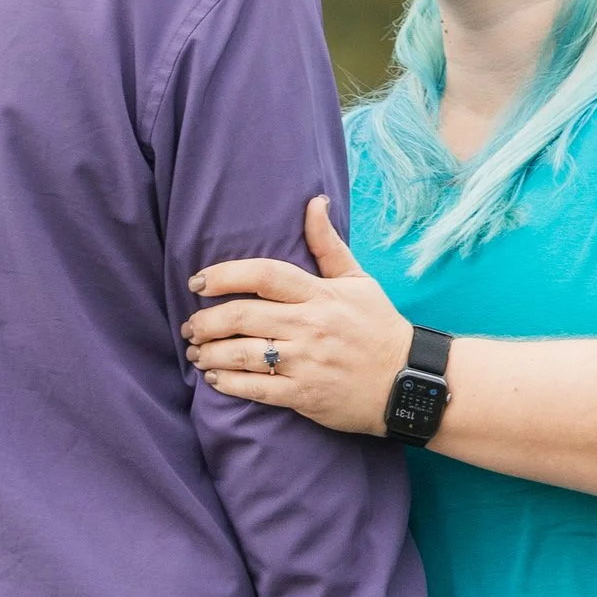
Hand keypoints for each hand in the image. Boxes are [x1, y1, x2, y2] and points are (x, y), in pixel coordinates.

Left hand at [185, 199, 413, 434]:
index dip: (225, 275)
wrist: (407, 381)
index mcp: (320, 294)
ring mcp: (306, 362)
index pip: (264, 275)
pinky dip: (228, 383)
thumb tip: (314, 202)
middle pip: (244, 315)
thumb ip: (327, 244)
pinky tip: (214, 378)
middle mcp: (310, 326)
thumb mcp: (358, 280)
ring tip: (196, 352)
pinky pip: (256, 389)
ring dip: (210, 352)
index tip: (198, 283)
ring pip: (243, 353)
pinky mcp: (304, 395)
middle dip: (206, 321)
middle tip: (189, 325)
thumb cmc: (378, 327)